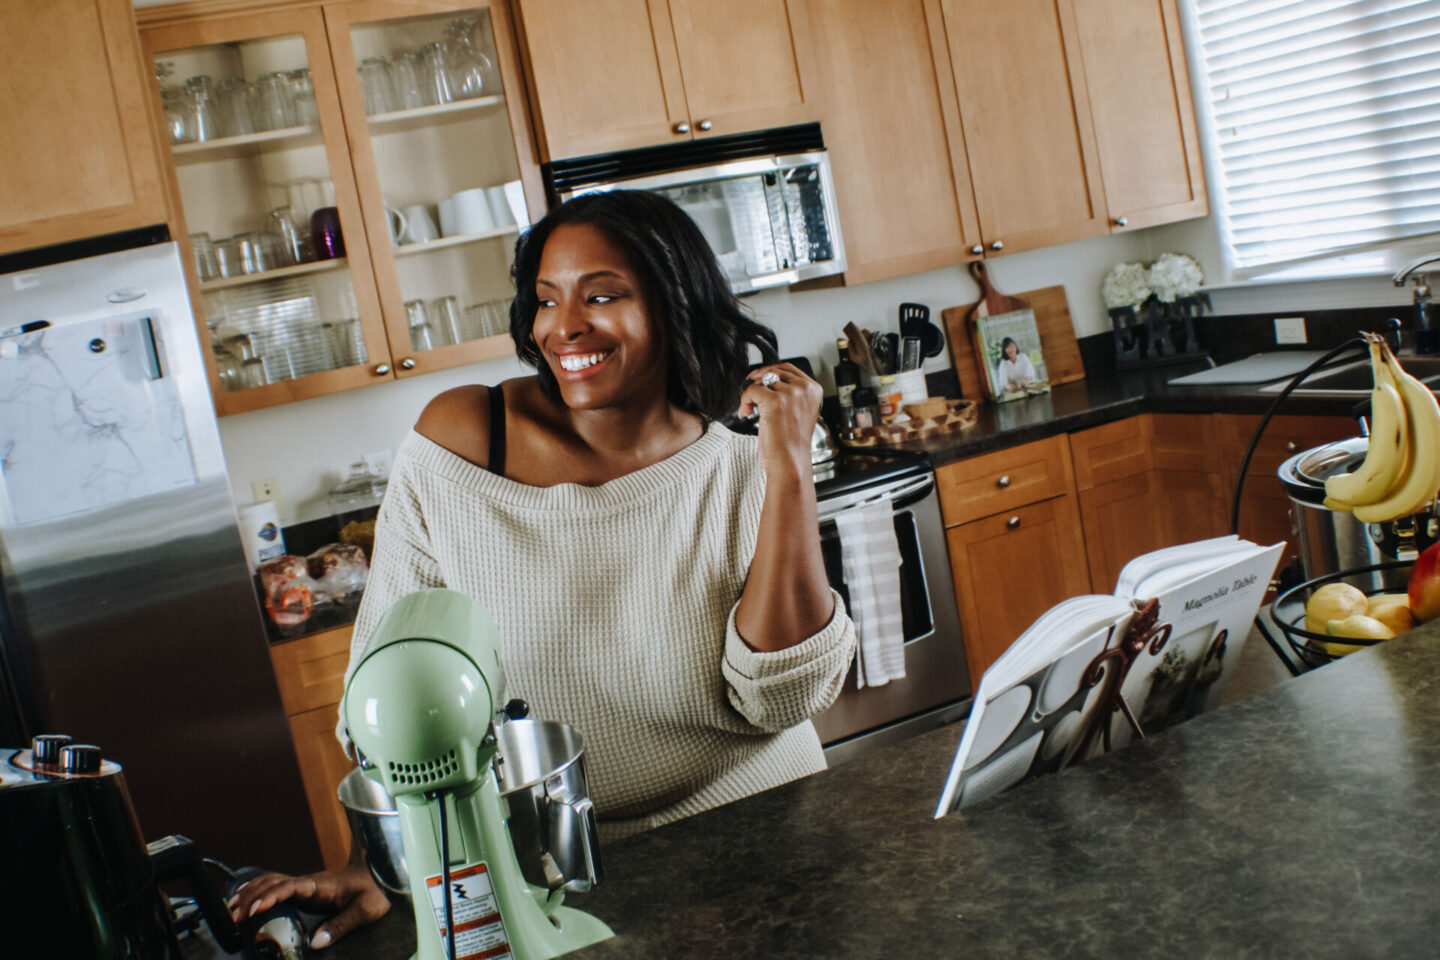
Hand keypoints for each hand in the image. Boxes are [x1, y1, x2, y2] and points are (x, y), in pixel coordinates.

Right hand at [227, 862, 389, 949]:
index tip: (254, 910)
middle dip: (250, 898)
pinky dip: (257, 891)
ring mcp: (305, 884)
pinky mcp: (303, 889)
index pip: (290, 887)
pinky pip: (276, 886)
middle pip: (273, 883)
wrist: (379, 873)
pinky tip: (246, 901)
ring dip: (250, 893)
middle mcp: (309, 882)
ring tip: (231, 910)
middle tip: (233, 918)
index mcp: (321, 885)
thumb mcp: (365, 910)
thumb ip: (341, 925)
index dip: (271, 897)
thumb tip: (316, 942)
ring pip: (271, 882)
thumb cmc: (374, 890)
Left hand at [738, 363, 822, 477]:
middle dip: (758, 382)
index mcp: (814, 390)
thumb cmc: (792, 444)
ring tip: (752, 411)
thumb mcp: (799, 411)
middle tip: (751, 395)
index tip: (758, 377)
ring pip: (761, 382)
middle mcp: (804, 389)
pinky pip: (751, 391)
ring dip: (751, 396)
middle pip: (774, 371)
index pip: (789, 368)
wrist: (791, 462)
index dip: (770, 371)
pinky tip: (747, 413)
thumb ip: (791, 394)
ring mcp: (790, 394)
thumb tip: (768, 380)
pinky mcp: (775, 401)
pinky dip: (744, 401)